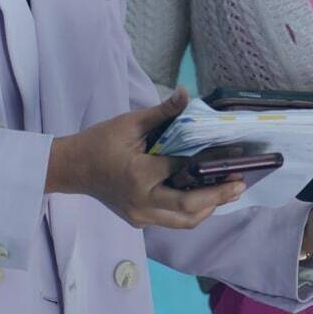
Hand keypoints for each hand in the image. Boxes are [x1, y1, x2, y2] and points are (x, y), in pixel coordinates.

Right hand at [47, 88, 245, 229]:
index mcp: (140, 174)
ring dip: (209, 208)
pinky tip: (206, 196)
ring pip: (183, 221)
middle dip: (219, 196)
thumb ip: (163, 113)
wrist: (72, 169)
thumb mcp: (130, 123)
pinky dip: (192, 211)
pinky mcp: (140, 221)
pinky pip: (172, 220)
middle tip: (240, 184)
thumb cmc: (100, 142)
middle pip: (189, 207)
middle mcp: (142, 201)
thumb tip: (186, 92)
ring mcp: (140, 216)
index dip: (209, 162)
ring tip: (229, 192)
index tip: (233, 156)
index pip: (183, 169)